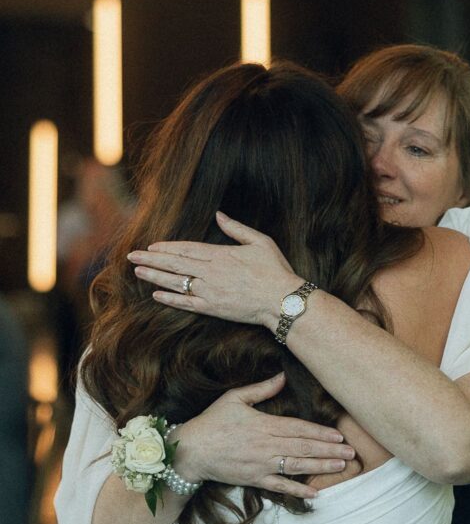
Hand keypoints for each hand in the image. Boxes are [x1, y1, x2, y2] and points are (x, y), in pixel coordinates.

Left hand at [128, 212, 300, 328]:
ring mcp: (210, 291)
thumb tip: (219, 215)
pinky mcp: (213, 308)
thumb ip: (237, 228)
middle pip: (175, 264)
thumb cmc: (275, 270)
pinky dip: (170, 300)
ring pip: (176, 283)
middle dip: (152, 259)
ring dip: (155, 277)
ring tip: (138, 271)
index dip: (167, 247)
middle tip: (132, 256)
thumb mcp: (260, 241)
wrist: (282, 300)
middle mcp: (211, 272)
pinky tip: (156, 295)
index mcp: (220, 254)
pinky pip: (186, 303)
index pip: (186, 249)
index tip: (151, 245)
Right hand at [171, 372, 353, 498]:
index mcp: (264, 424)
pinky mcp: (254, 479)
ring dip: (321, 467)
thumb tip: (283, 376)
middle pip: (304, 447)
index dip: (320, 432)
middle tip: (350, 453)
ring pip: (297, 466)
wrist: (191, 451)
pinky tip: (314, 494)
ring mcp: (262, 464)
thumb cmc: (212, 421)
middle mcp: (266, 445)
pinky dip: (297, 491)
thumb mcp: (235, 398)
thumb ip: (261, 389)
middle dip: (329, 450)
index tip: (339, 435)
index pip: (299, 428)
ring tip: (341, 467)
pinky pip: (280, 487)